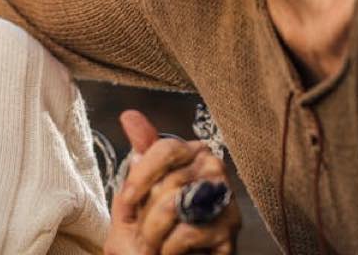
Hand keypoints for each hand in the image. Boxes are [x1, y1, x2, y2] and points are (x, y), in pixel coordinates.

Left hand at [104, 110, 240, 254]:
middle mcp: (214, 171)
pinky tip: (171, 253)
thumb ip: (137, 160)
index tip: (127, 201)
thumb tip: (130, 116)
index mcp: (191, 155)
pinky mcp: (230, 231)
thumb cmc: (150, 236)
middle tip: (142, 234)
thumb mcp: (133, 198)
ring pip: (177, 205)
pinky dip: (169, 249)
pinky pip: (188, 233)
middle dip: (145, 215)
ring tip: (153, 245)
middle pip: (169, 180)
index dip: (141, 177)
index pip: (166, 148)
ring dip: (153, 233)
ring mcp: (226, 200)